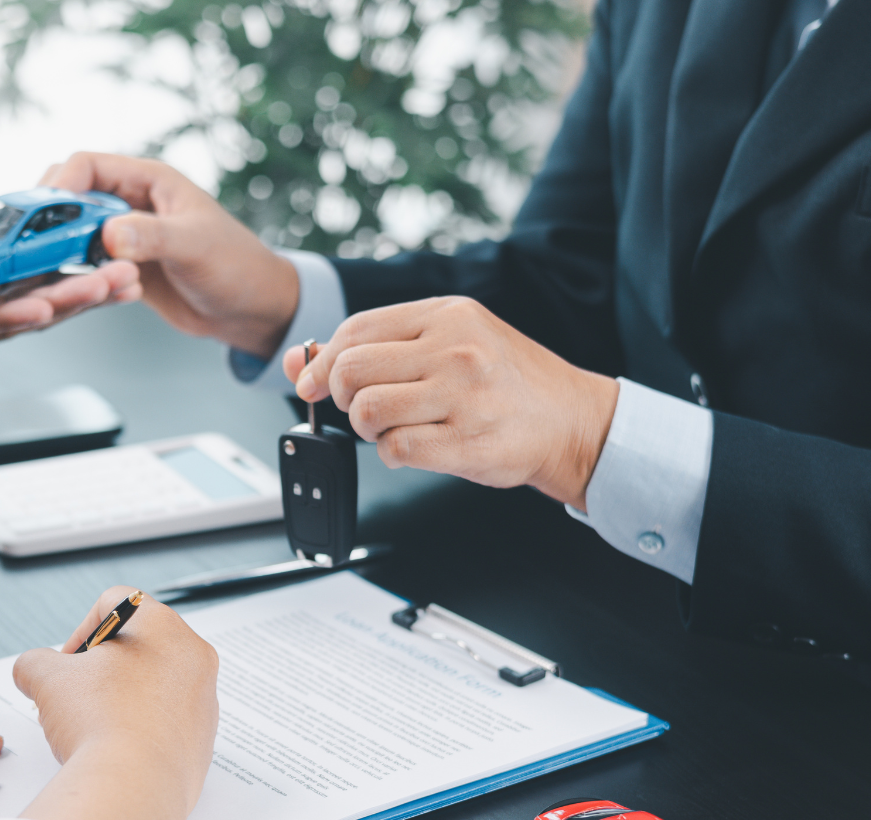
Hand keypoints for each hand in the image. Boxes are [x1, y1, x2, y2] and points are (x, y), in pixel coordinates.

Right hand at [12, 587, 218, 785]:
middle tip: (74, 695)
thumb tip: (31, 671)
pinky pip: (165, 723)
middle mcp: (195, 659)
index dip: (80, 630)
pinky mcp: (202, 741)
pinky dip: (139, 729)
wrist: (131, 788)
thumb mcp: (46, 678)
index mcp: (165, 627)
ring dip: (119, 699)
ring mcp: (204, 702)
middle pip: (138, 647)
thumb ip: (34, 662)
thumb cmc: (99, 722)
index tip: (67, 663)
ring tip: (91, 727)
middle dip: (99, 669)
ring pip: (153, 686)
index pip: (116, 604)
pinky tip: (114, 748)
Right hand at [39, 153, 299, 356]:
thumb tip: (108, 234)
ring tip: (50, 273)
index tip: (42, 216)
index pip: (88, 165)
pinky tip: (80, 291)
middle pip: (70, 195)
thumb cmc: (236, 266)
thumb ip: (152, 237)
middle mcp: (132, 202)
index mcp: (150, 180)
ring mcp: (125, 235)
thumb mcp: (194, 247)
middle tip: (34, 248)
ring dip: (59, 250)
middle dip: (48, 218)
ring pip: (71, 232)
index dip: (60, 185)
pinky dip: (75, 274)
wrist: (251, 309)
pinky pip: (84, 263)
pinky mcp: (122, 266)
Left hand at [284, 297, 620, 509]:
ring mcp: (463, 396)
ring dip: (367, 429)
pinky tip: (412, 448)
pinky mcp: (468, 441)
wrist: (573, 420)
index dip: (323, 362)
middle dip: (344, 398)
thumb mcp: (450, 341)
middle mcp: (455, 349)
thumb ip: (378, 346)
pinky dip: (391, 455)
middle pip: (352, 371)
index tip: (316, 384)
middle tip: (366, 409)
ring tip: (393, 428)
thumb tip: (298, 362)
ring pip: (368, 412)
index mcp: (447, 314)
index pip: (356, 330)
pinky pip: (395, 449)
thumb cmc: (507, 382)